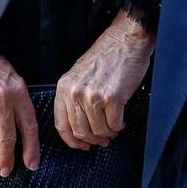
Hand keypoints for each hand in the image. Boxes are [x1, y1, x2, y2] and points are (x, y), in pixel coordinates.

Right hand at [0, 54, 39, 175]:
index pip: (29, 127)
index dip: (31, 149)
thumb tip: (24, 138)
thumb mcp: (14, 82)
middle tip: (5, 170)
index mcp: (19, 93)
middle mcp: (2, 99)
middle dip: (7, 159)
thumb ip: (19, 106)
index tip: (31, 164)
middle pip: (7, 138)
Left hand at [55, 10, 154, 149]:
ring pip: (98, 131)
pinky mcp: (113, 98)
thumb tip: (78, 125)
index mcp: (64, 87)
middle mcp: (76, 93)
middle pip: (80, 132)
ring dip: (107, 134)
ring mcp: (94, 96)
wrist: (124, 41)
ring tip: (113, 128)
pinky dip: (119, 126)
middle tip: (102, 139)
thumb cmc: (104, 56)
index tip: (81, 146)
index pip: (61, 125)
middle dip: (93, 140)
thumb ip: (74, 97)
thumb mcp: (78, 75)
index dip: (72, 141)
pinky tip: (121, 120)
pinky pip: (114, 124)